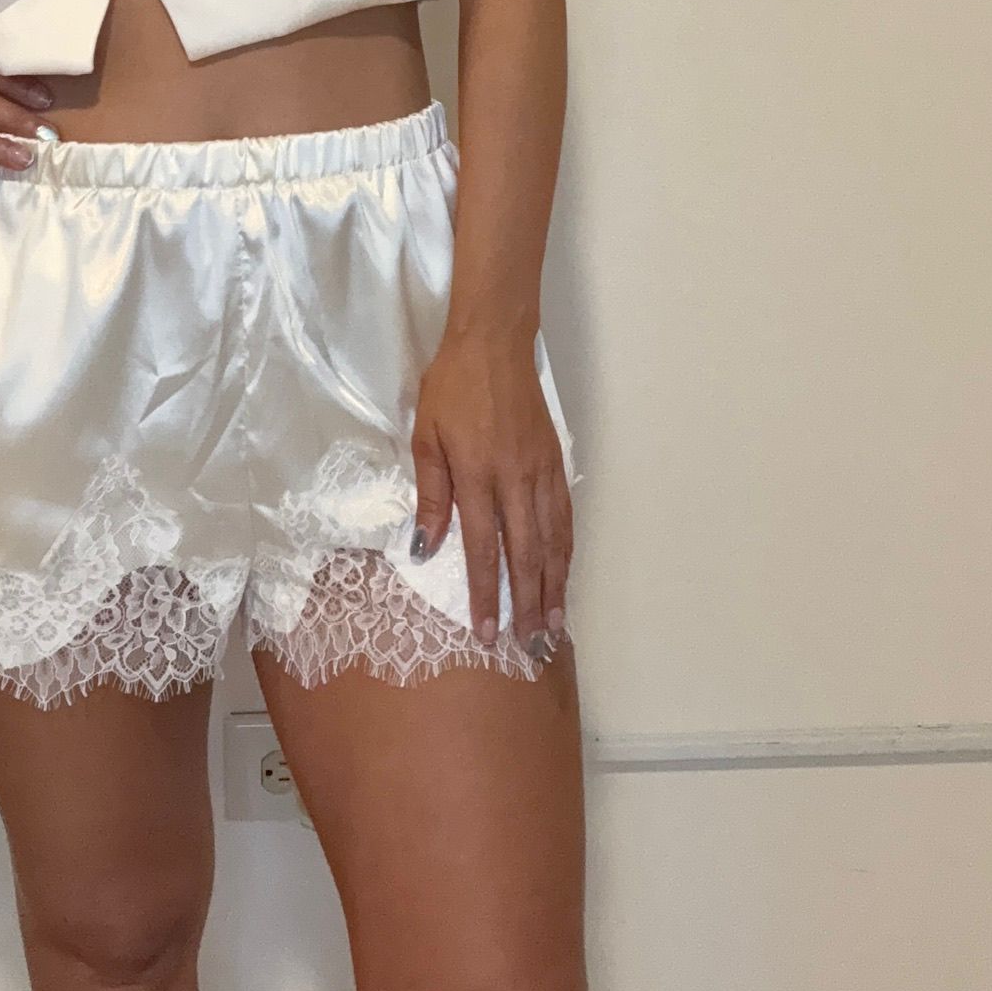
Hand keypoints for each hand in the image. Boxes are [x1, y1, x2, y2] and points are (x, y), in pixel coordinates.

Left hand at [408, 325, 572, 661]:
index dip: (487, 594)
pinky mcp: (555, 461)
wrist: (493, 345)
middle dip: (529, 604)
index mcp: (478, 476)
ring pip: (553, 540)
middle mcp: (516, 480)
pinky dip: (566, 549)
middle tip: (532, 645)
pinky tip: (564, 572)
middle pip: (527, 554)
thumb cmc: (450, 389)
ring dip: (555, 585)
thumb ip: (431, 495)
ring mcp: (541, 472)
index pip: (485, 548)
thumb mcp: (425, 437)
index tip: (487, 631)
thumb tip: (426, 549)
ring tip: (554, 624)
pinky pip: (564, 515)